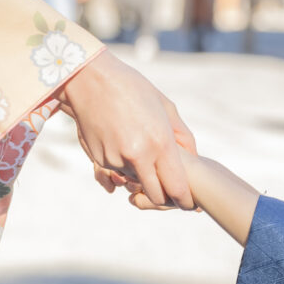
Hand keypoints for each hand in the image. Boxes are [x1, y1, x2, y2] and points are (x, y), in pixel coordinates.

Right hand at [60, 49, 197, 207]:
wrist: (90, 80)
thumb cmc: (133, 89)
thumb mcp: (166, 107)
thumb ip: (183, 137)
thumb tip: (193, 159)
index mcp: (160, 142)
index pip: (177, 188)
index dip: (185, 201)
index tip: (189, 203)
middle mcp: (138, 156)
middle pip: (156, 196)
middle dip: (164, 197)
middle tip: (169, 190)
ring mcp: (117, 159)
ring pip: (136, 183)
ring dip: (141, 176)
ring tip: (140, 149)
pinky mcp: (100, 159)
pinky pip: (118, 173)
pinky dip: (124, 166)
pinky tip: (123, 141)